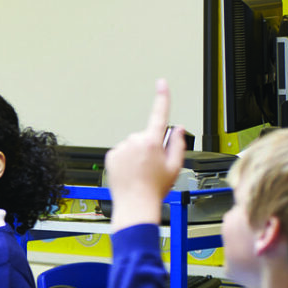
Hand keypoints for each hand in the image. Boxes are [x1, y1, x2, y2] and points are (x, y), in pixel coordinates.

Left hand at [104, 79, 186, 229]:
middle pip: (146, 136)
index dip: (162, 97)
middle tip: (153, 166)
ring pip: (133, 145)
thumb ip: (177, 144)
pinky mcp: (111, 155)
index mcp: (152, 142)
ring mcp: (121, 148)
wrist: (135, 204)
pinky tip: (130, 172)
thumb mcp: (175, 167)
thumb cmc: (155, 188)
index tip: (162, 83)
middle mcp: (134, 141)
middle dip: (150, 146)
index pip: (159, 114)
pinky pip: (122, 152)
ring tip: (140, 172)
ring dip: (137, 154)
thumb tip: (177, 129)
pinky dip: (126, 160)